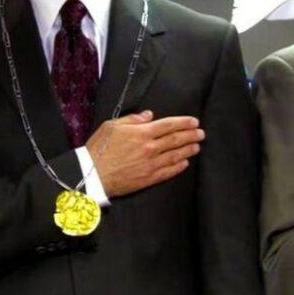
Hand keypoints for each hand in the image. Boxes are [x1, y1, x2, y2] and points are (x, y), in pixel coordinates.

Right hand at [86, 110, 203, 196]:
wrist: (92, 174)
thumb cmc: (99, 147)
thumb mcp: (111, 126)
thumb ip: (132, 119)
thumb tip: (149, 115)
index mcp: (141, 133)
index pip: (168, 125)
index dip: (183, 122)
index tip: (194, 121)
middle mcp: (149, 148)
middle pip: (176, 140)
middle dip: (191, 135)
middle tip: (201, 133)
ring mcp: (150, 164)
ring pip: (175, 155)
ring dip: (188, 150)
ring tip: (197, 146)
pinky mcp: (148, 178)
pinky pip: (168, 172)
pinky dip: (178, 167)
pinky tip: (185, 163)